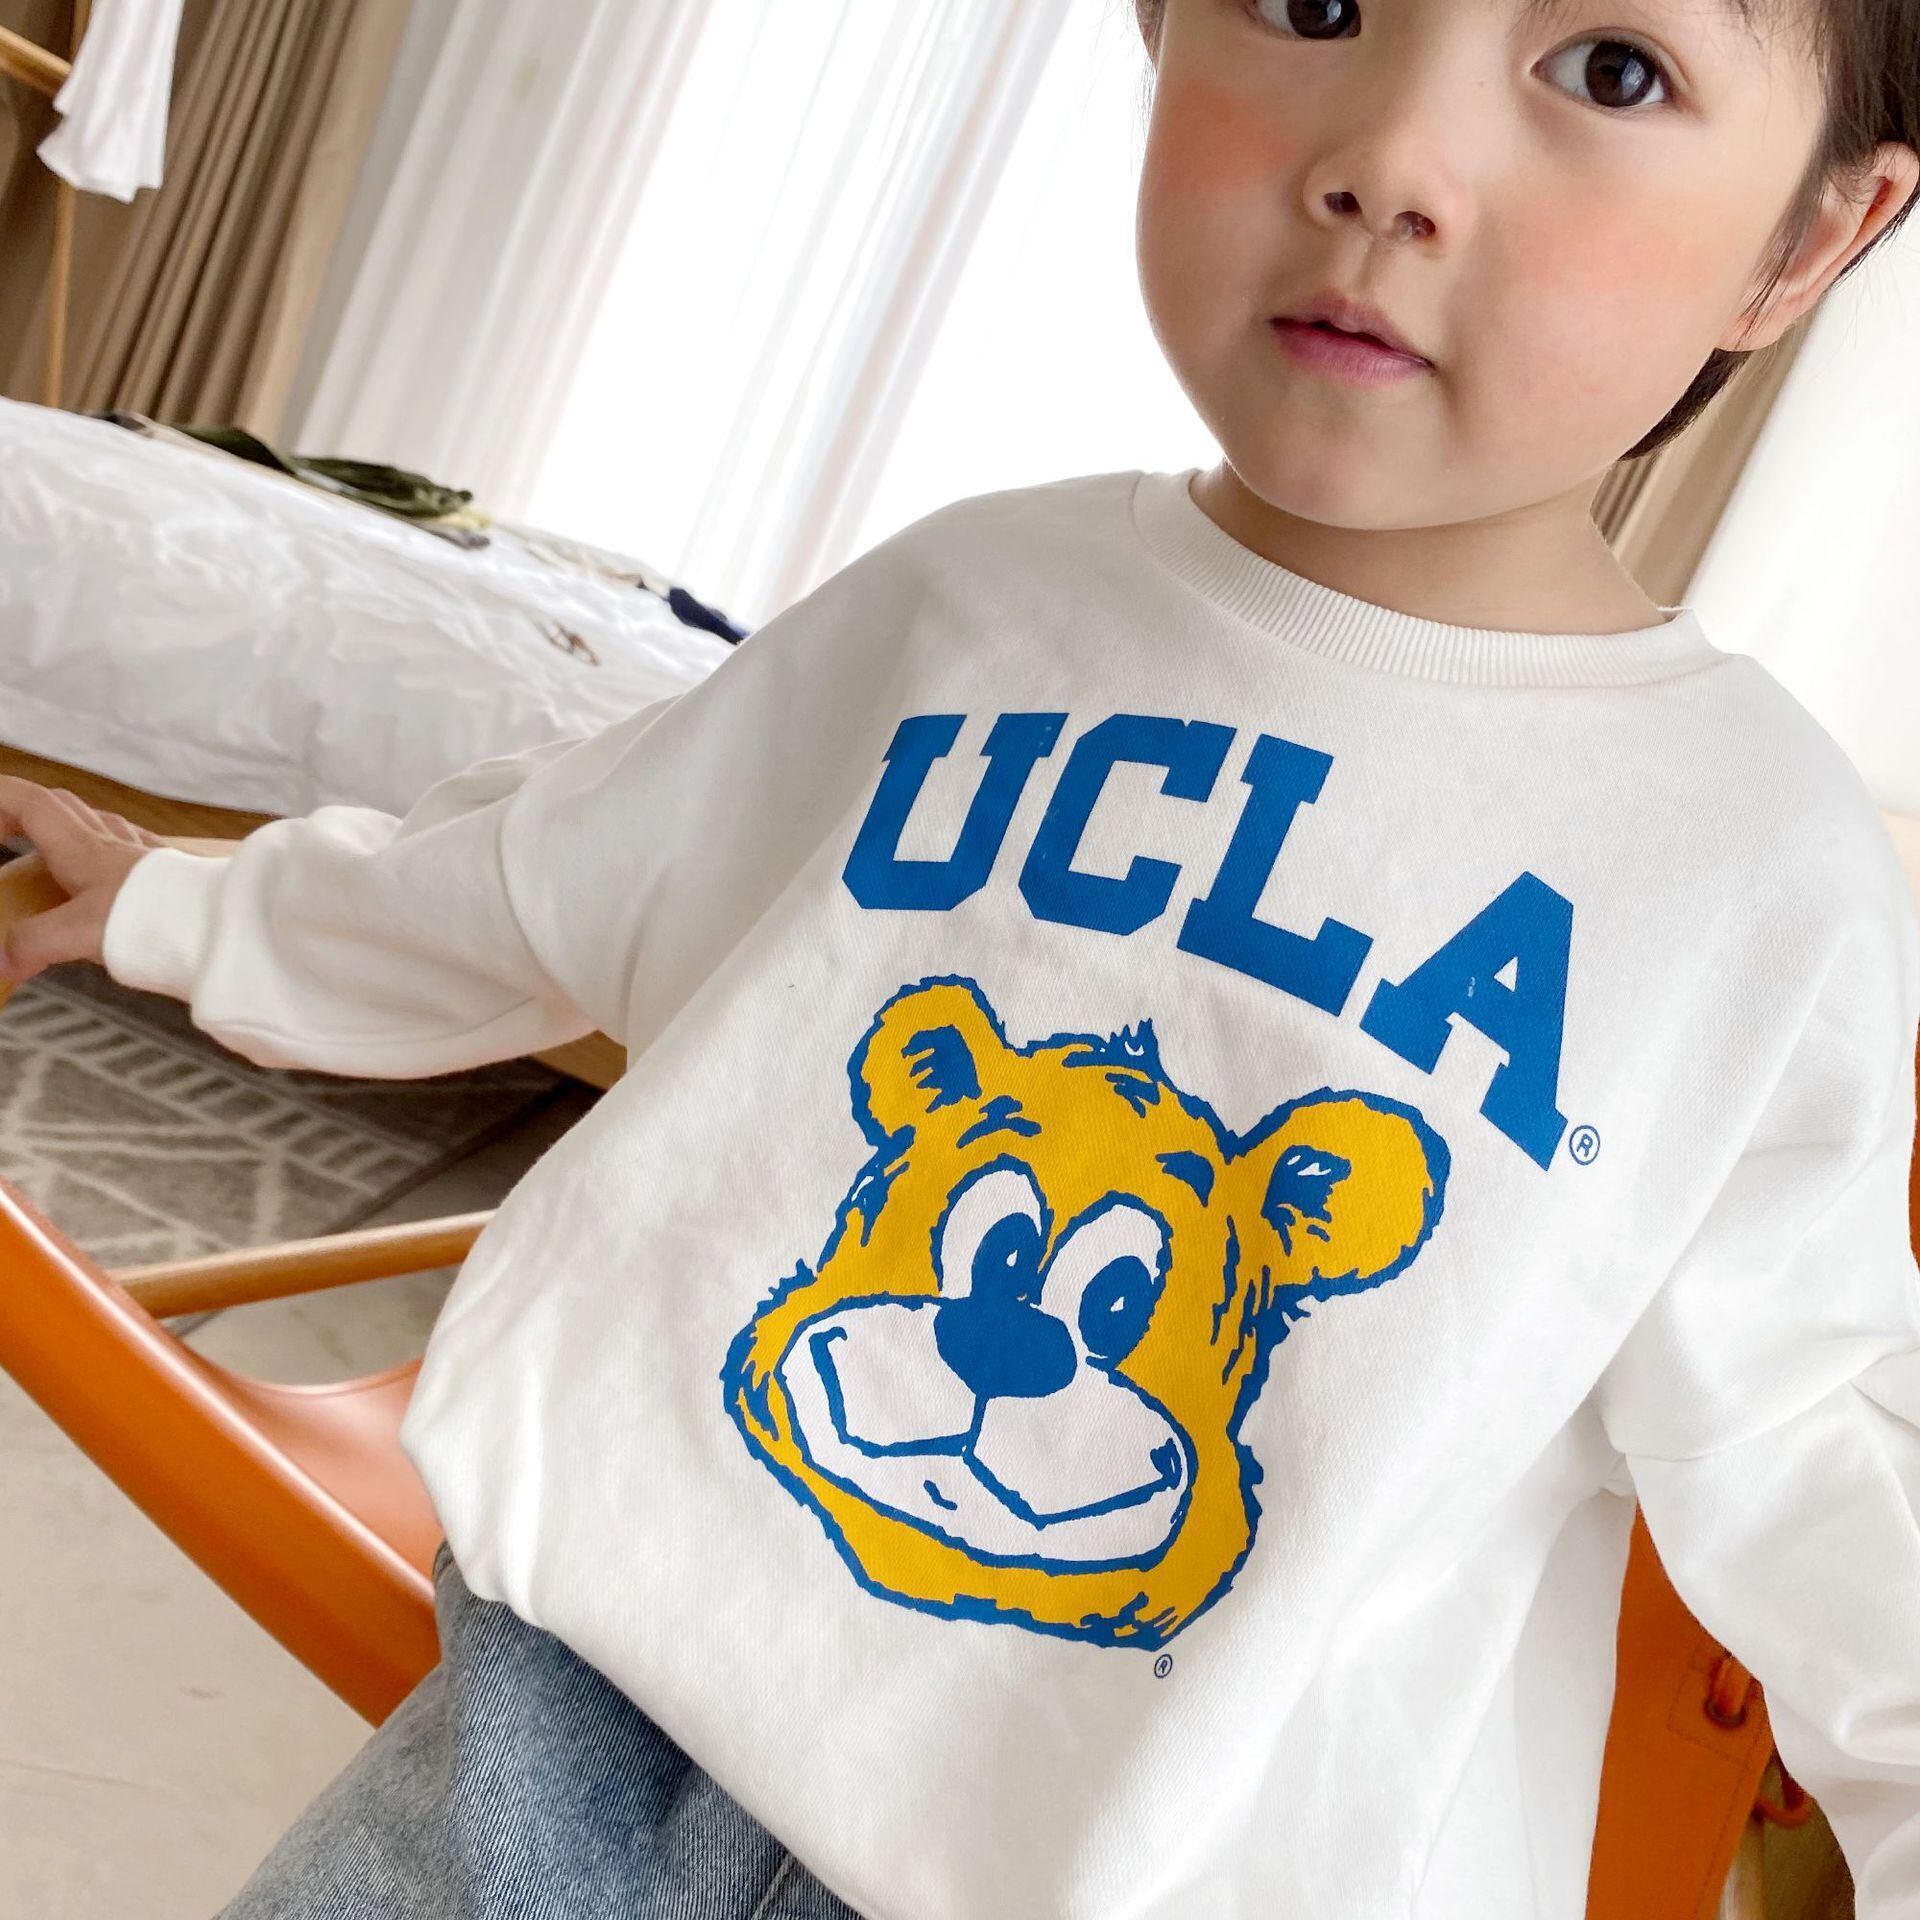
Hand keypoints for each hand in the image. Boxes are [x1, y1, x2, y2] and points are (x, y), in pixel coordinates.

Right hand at [0, 777, 166, 985]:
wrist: (224, 922)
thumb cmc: (153, 918)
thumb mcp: (78, 933)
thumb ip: (32, 944)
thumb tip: (2, 963)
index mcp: (82, 847)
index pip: (32, 803)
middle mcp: (113, 843)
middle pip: (63, 808)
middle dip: (26, 814)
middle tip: (5, 835)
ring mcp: (145, 856)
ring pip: (100, 826)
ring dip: (71, 833)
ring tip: (53, 859)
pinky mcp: (172, 874)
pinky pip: (133, 851)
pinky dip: (111, 856)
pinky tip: (113, 879)